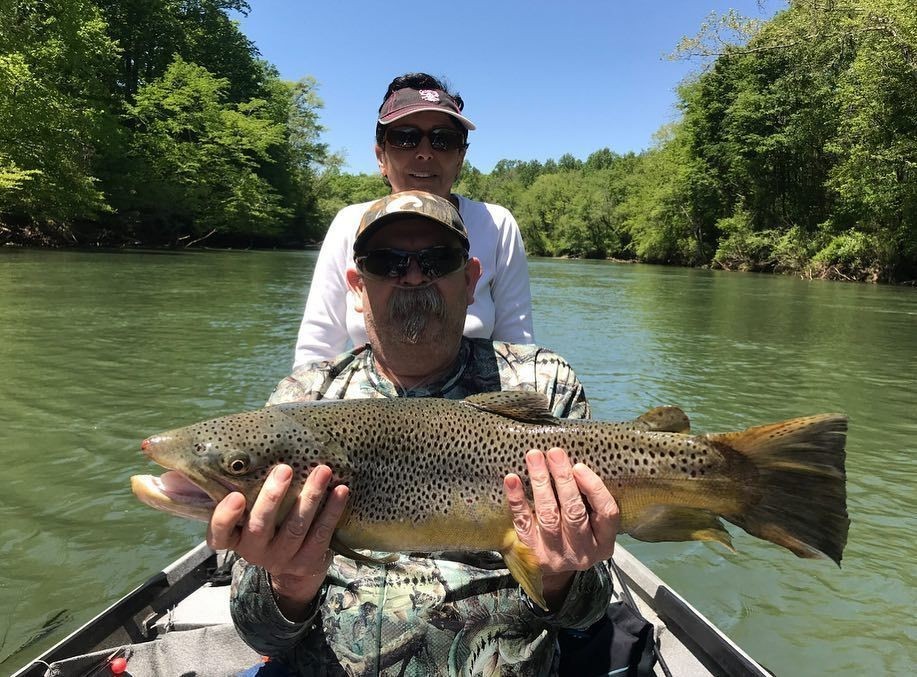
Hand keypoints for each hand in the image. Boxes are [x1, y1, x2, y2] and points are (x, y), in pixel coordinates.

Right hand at [206, 464, 348, 619]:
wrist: (294, 569)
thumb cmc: (265, 524)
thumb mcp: (244, 514)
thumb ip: (226, 489)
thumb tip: (179, 463)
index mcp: (233, 539)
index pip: (219, 534)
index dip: (225, 517)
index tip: (234, 496)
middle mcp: (254, 551)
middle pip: (261, 525)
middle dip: (272, 496)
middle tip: (284, 469)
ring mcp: (282, 559)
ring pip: (296, 527)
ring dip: (310, 496)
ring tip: (323, 471)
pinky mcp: (309, 561)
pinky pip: (322, 534)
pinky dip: (333, 510)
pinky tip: (341, 490)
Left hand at [504, 448, 618, 609]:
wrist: (555, 577)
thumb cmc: (576, 536)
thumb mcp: (592, 525)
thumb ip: (589, 502)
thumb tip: (573, 463)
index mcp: (604, 543)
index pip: (606, 513)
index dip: (594, 488)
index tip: (579, 466)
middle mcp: (582, 552)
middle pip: (574, 512)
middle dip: (563, 480)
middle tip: (554, 453)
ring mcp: (556, 556)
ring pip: (549, 516)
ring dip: (541, 483)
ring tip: (534, 458)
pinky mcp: (532, 555)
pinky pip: (523, 523)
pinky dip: (517, 500)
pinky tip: (512, 480)